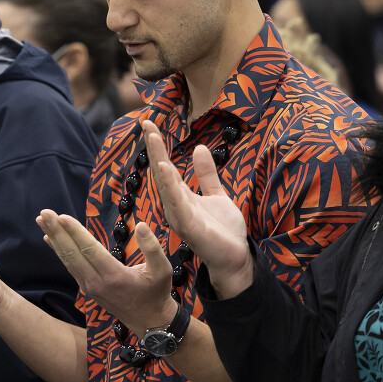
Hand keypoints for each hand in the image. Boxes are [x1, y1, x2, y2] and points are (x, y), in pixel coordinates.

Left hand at [37, 209, 176, 336]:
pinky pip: (70, 266)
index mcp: (114, 276)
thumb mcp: (162, 270)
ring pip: (68, 260)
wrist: (149, 322)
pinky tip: (50, 239)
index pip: (90, 250)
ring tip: (42, 220)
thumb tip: (141, 225)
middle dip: (57, 232)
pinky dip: (59, 251)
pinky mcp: (87, 288)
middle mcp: (97, 282)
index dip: (75, 232)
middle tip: (44, 213)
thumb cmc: (156, 293)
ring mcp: (90, 287)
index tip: (61, 216)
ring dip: (54, 239)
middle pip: (73, 254)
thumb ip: (152, 248)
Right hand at [142, 121, 252, 296]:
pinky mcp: (190, 227)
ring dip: (159, 160)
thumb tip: (199, 147)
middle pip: (162, 171)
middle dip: (154, 147)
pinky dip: (170, 186)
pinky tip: (165, 168)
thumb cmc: (223, 231)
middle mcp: (176, 205)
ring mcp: (181, 216)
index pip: (166, 166)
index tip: (149, 123)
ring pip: (166, 184)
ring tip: (151, 137)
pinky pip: (178, 203)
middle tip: (146, 123)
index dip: (158, 145)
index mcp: (182, 196)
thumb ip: (206, 174)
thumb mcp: (217, 195)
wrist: (235, 258)